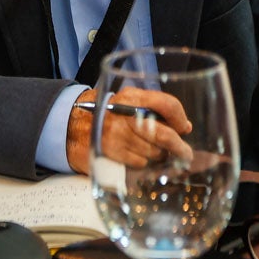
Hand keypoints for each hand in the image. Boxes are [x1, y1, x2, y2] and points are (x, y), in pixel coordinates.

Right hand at [66, 87, 192, 173]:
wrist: (74, 126)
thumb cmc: (109, 114)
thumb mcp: (129, 102)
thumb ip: (155, 109)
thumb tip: (184, 128)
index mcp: (133, 97)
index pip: (166, 103)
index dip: (179, 118)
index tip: (184, 128)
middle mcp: (125, 114)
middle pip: (163, 134)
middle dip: (178, 147)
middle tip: (185, 154)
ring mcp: (117, 134)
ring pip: (153, 152)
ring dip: (158, 155)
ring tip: (150, 149)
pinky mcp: (111, 152)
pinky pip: (139, 162)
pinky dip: (142, 161)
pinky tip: (135, 154)